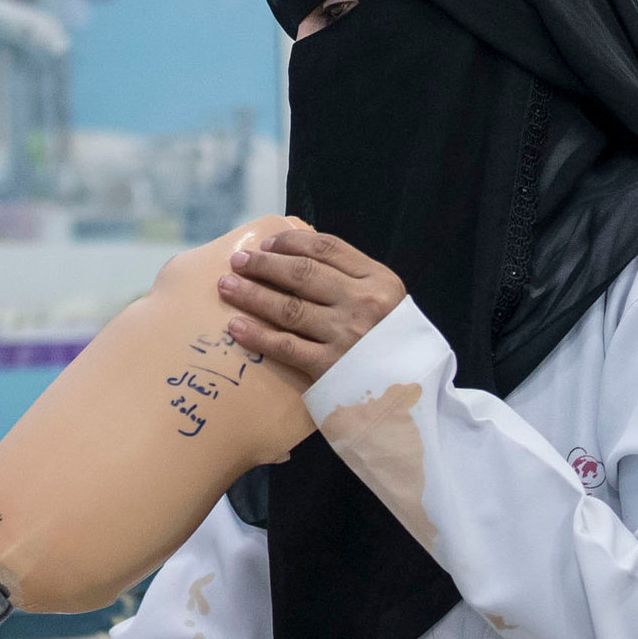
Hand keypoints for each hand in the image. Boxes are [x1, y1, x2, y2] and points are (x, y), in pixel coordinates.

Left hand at [219, 230, 406, 384]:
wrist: (410, 396)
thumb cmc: (390, 344)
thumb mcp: (387, 302)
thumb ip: (353, 280)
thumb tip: (297, 257)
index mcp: (380, 280)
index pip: (328, 248)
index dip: (291, 242)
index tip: (266, 243)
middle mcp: (364, 304)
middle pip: (303, 273)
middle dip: (264, 264)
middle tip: (238, 262)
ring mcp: (347, 336)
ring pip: (289, 307)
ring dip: (252, 294)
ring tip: (227, 287)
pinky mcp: (331, 368)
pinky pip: (286, 346)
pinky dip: (258, 335)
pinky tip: (236, 327)